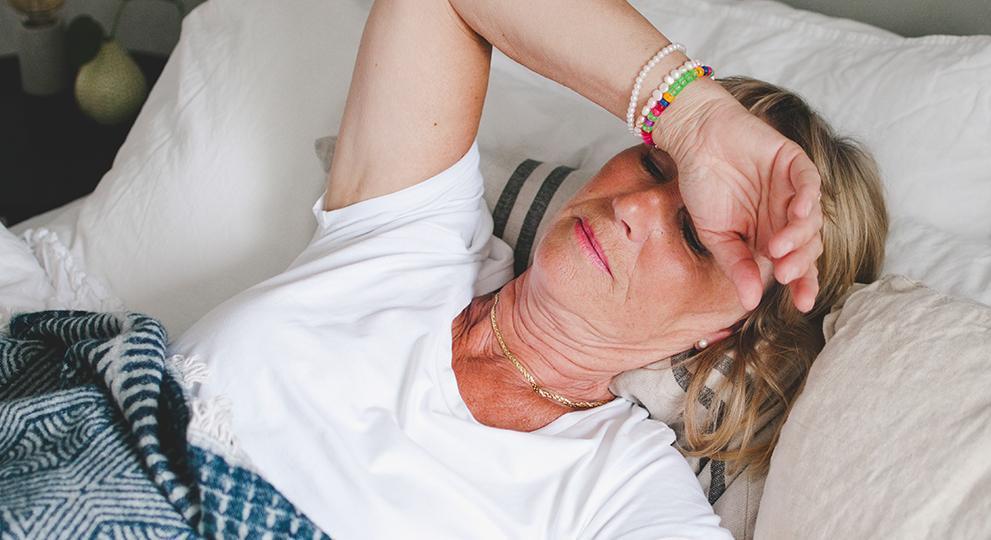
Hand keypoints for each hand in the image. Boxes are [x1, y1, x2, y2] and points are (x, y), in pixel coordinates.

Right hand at [654, 81, 823, 312]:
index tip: (801, 304)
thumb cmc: (703, 185)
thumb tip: (750, 301)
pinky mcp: (794, 163)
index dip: (803, 284)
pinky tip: (796, 212)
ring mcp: (792, 189)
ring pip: (813, 218)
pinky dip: (807, 199)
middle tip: (785, 274)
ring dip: (800, 236)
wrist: (695, 140)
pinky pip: (809, 183)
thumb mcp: (716, 235)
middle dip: (800, 263)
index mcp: (769, 235)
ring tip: (778, 247)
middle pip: (809, 245)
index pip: (795, 264)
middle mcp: (786, 215)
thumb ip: (737, 265)